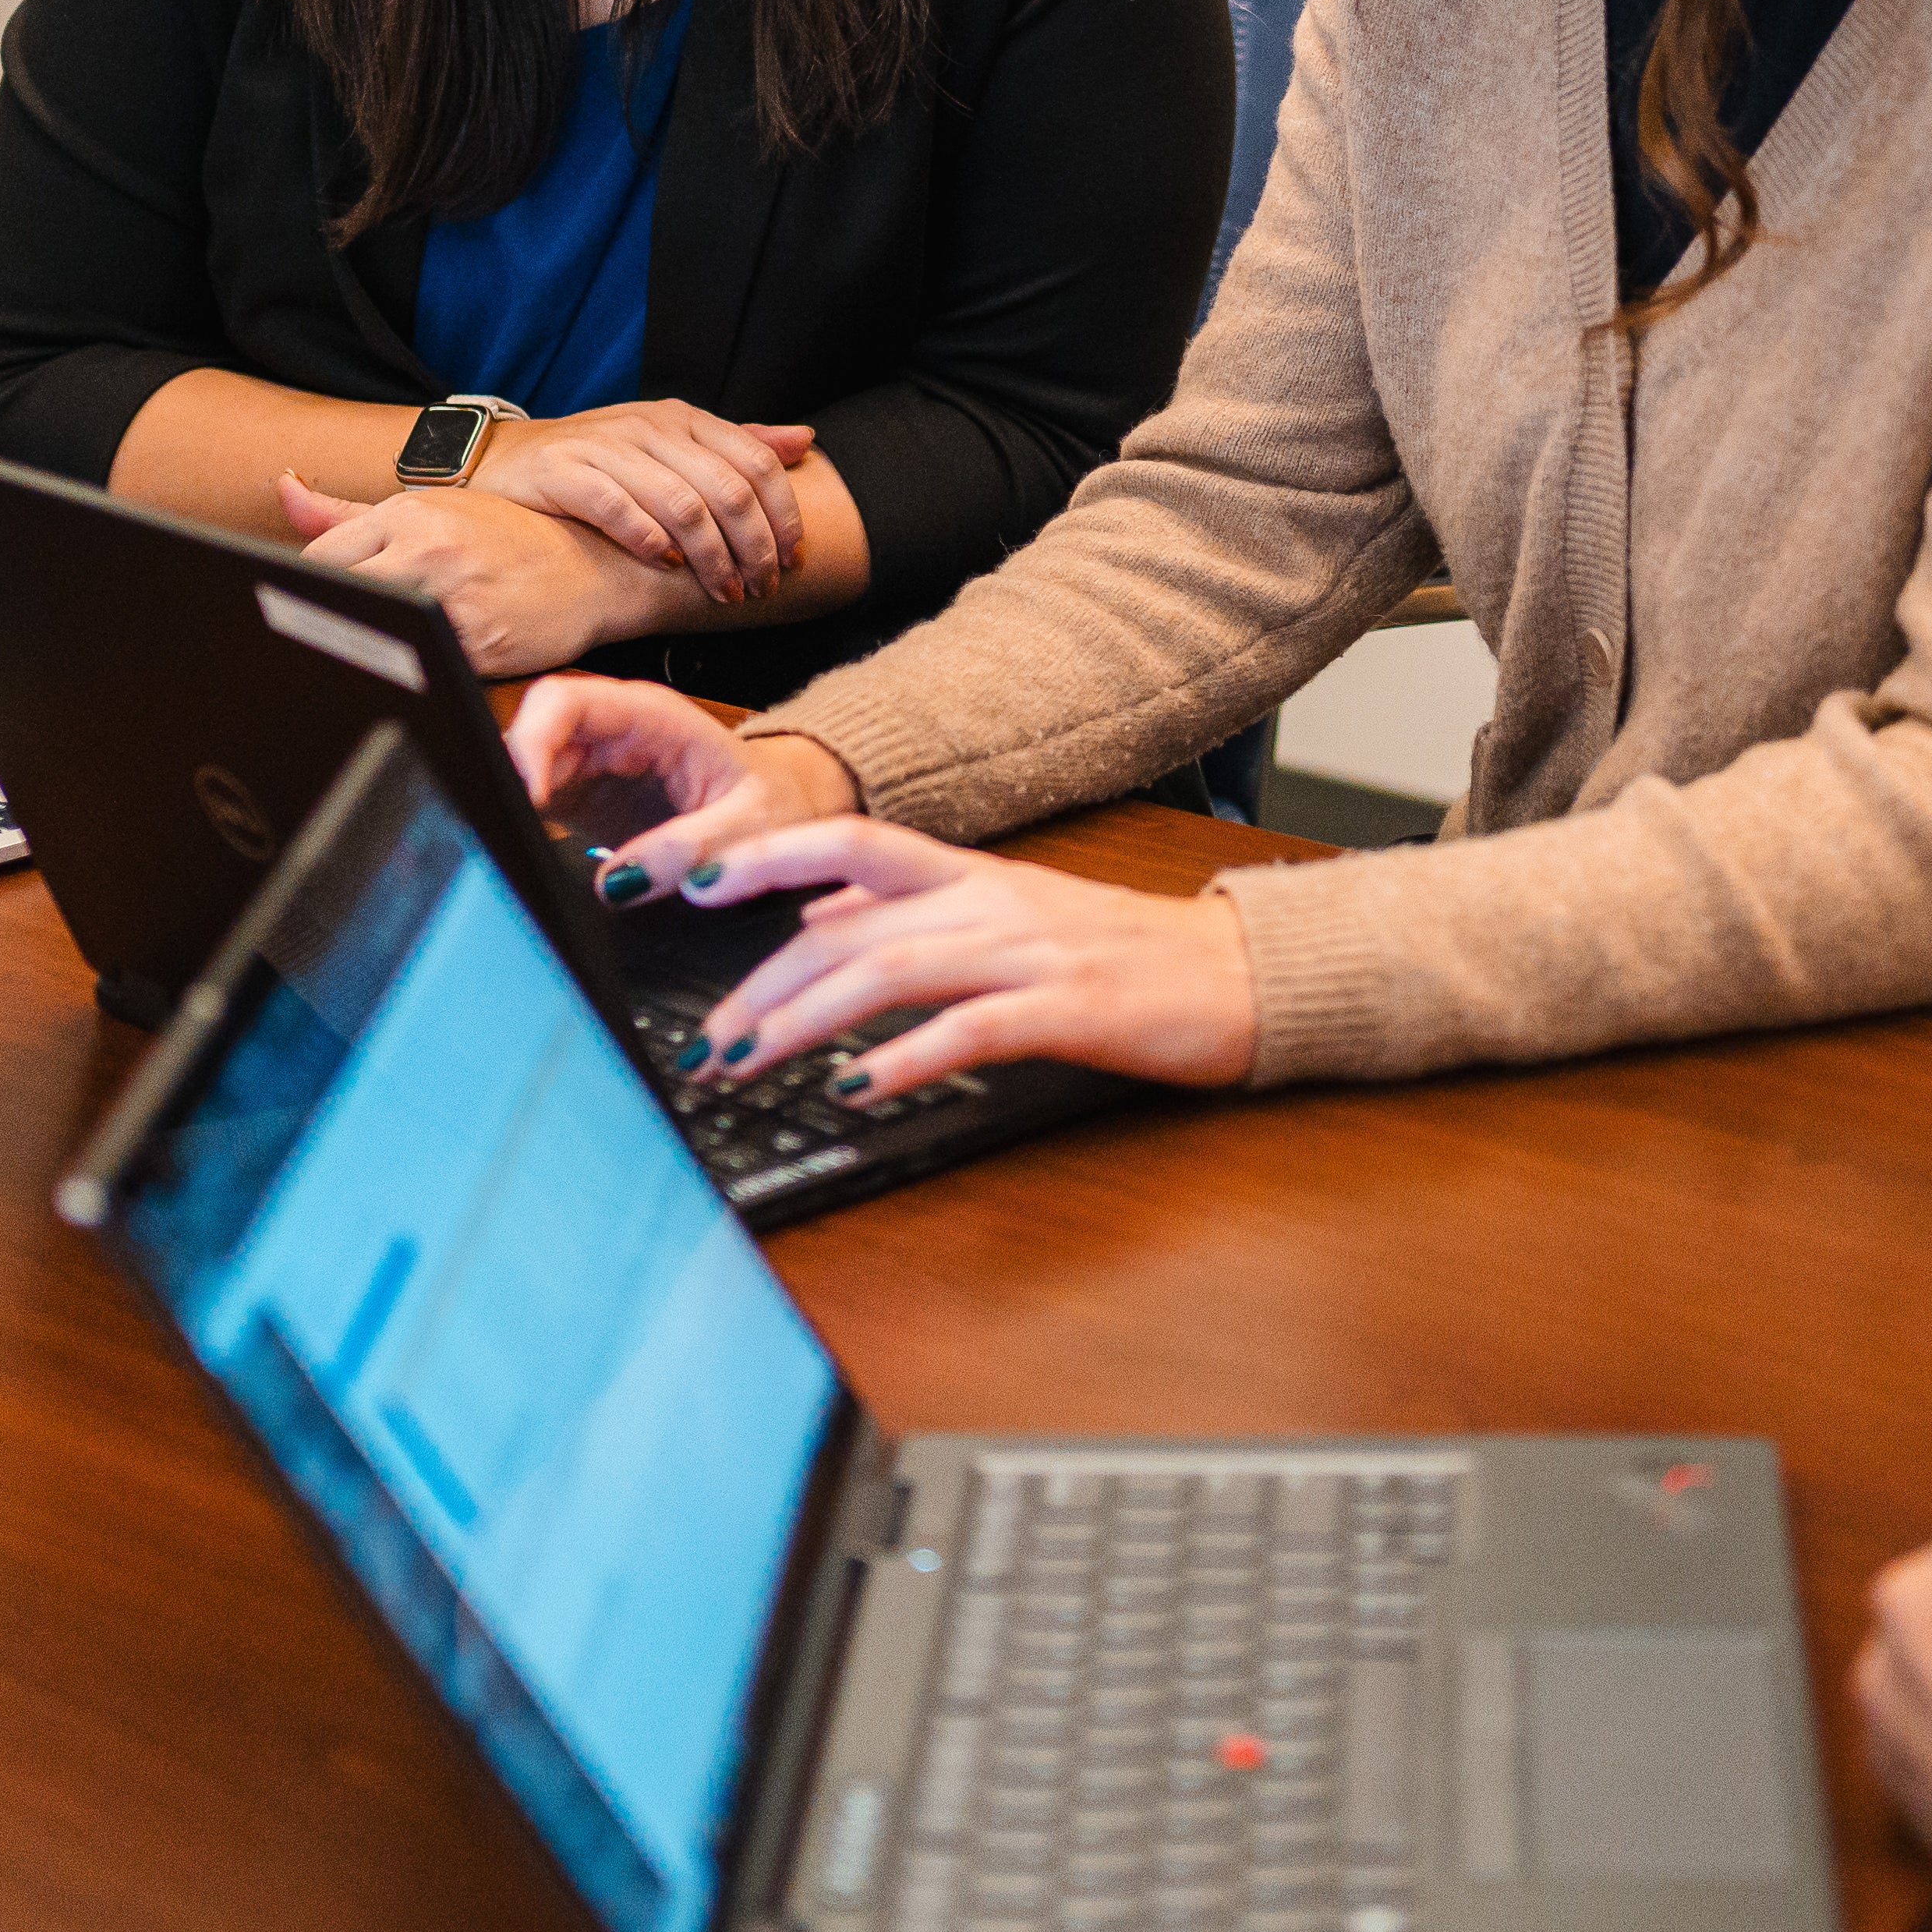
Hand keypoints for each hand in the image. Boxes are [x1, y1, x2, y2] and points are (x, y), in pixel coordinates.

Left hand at [276, 479, 678, 677]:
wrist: (593, 567)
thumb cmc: (510, 539)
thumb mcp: (433, 511)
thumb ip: (348, 512)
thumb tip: (282, 487)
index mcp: (407, 513)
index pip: (316, 558)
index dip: (309, 589)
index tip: (319, 605)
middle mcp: (423, 550)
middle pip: (331, 594)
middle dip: (327, 617)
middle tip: (336, 633)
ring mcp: (450, 598)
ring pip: (368, 633)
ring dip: (363, 647)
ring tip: (380, 648)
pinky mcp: (475, 644)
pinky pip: (418, 666)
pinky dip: (409, 671)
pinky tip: (419, 666)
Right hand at [472, 402, 815, 605]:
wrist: (506, 459)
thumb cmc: (602, 461)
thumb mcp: (672, 444)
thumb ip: (737, 444)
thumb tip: (806, 441)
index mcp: (684, 419)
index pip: (755, 461)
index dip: (783, 515)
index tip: (794, 559)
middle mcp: (650, 426)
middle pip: (726, 489)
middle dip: (753, 547)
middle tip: (761, 588)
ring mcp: (605, 446)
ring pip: (681, 503)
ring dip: (711, 557)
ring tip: (723, 592)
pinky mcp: (563, 471)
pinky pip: (617, 506)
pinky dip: (648, 540)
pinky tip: (666, 566)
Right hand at [501, 672, 862, 864]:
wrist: (787, 810)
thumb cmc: (778, 803)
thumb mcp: (751, 827)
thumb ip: (692, 848)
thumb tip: (620, 882)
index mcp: (651, 717)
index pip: (567, 701)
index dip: (532, 739)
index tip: (526, 795)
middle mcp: (613, 731)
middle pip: (532, 731)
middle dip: (510, 777)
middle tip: (509, 836)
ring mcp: (593, 762)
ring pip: (524, 766)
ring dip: (513, 804)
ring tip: (517, 851)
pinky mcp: (584, 797)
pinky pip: (534, 799)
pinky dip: (523, 824)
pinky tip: (527, 854)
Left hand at [659, 820, 1260, 1098]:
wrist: (1240, 972)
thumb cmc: (1127, 952)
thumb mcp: (1013, 914)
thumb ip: (917, 912)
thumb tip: (818, 921)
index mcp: (974, 874)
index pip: (850, 843)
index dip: (767, 857)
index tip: (691, 882)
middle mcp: (991, 901)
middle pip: (847, 927)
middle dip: (761, 984)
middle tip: (704, 1039)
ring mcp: (1029, 953)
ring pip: (888, 971)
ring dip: (803, 1020)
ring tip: (744, 1061)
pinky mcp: (1068, 1009)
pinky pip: (967, 1031)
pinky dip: (902, 1059)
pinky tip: (854, 1089)